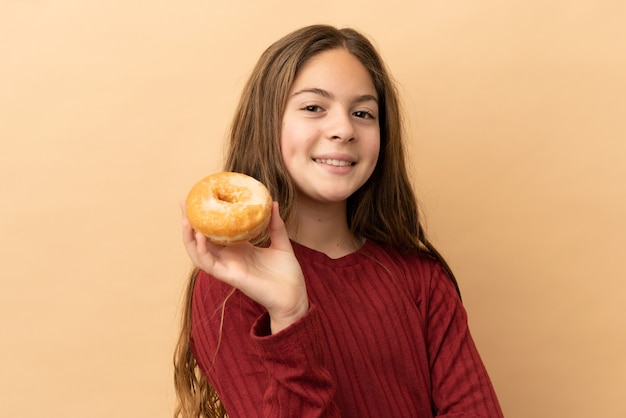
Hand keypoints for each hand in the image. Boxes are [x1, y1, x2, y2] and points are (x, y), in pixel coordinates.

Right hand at [181, 202, 308, 332]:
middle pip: (201, 239)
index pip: (216, 231)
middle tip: (184, 203)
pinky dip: (201, 251)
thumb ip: (275, 225)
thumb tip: (272, 202)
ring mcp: (227, 267)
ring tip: (185, 220)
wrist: (293, 296)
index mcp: (239, 249)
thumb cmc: (287, 273)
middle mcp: (229, 257)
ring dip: (189, 238)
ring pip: (199, 253)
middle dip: (189, 223)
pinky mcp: (229, 277)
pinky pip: (209, 264)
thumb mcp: (281, 243)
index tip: (199, 198)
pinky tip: (200, 237)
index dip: (206, 217)